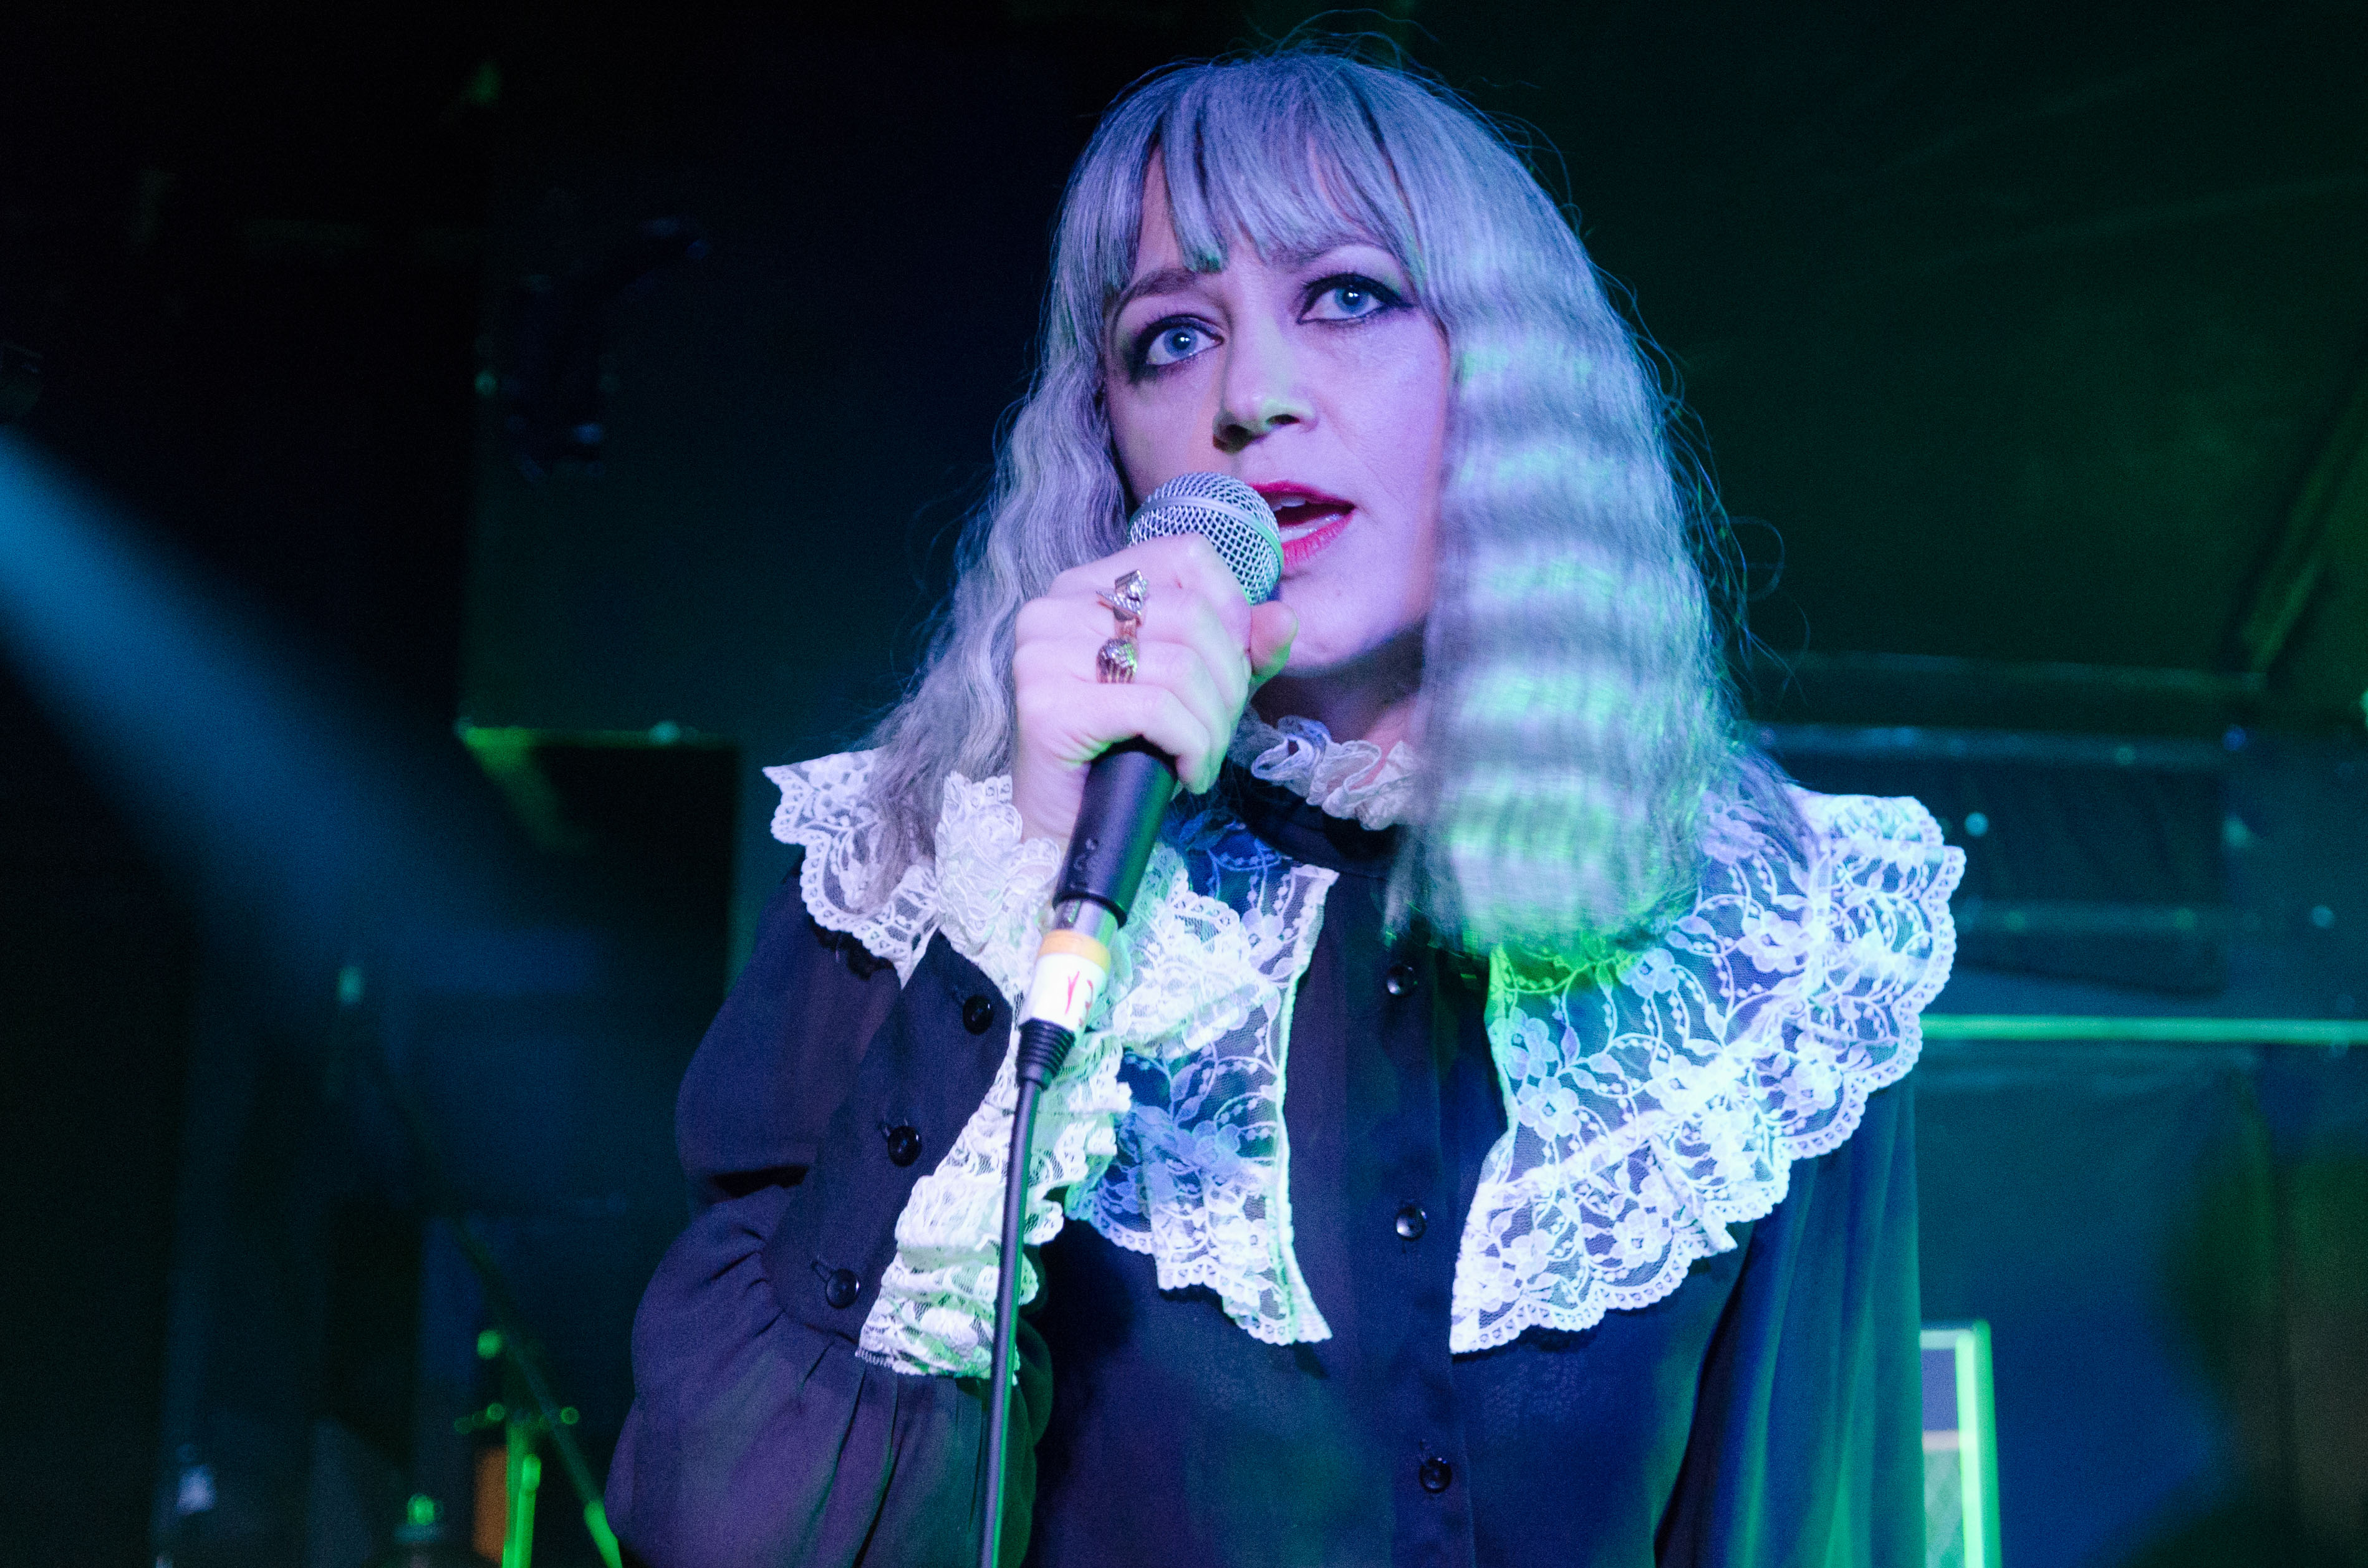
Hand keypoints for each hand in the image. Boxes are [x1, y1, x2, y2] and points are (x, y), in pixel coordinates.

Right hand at [1010, 534, 1296, 845]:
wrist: (1072, 831)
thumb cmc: (1130, 752)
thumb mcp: (1200, 691)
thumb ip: (1243, 650)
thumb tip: (1284, 619)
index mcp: (1088, 585)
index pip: (1187, 555)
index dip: (1231, 610)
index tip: (1232, 669)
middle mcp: (1057, 606)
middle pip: (1192, 614)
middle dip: (1228, 683)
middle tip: (1218, 732)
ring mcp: (1044, 652)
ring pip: (1181, 666)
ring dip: (1213, 726)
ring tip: (1201, 759)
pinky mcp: (1046, 704)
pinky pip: (1158, 710)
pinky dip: (1191, 748)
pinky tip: (1185, 775)